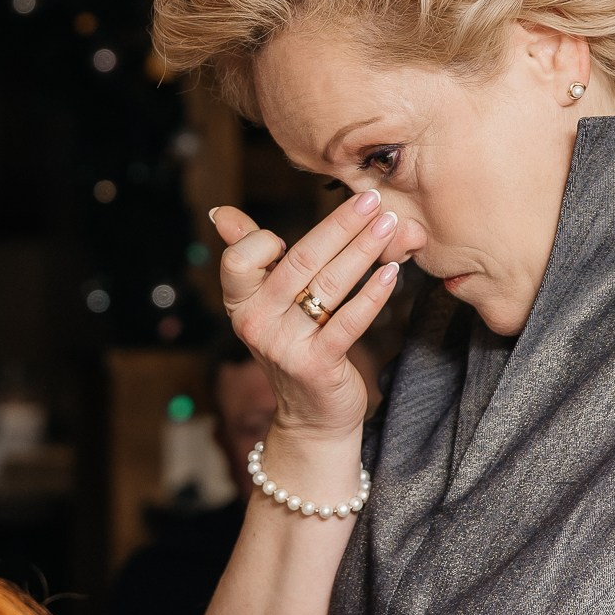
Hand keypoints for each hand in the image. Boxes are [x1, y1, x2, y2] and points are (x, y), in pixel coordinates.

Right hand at [210, 191, 400, 440]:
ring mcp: (286, 346)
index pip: (239, 260)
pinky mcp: (318, 365)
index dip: (263, 240)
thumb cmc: (293, 345)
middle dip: (340, 225)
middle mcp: (257, 323)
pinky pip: (350, 321)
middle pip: (300, 261)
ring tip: (389, 225)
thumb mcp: (263, 303)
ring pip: (329, 284)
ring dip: (364, 249)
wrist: (312, 415)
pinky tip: (392, 272)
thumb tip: (222, 214)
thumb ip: (247, 255)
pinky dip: (373, 294)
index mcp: (240, 303)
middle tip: (371, 199)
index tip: (292, 227)